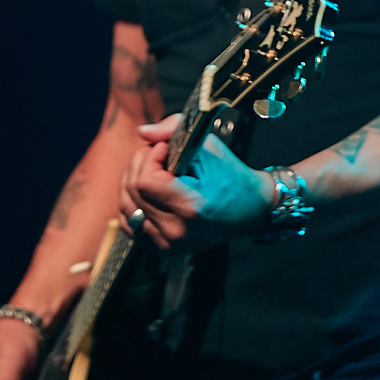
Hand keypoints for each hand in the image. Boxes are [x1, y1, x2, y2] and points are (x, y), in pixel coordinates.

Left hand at [121, 114, 277, 249]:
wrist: (253, 210)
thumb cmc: (234, 179)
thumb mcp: (210, 148)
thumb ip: (174, 131)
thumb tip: (143, 131)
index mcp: (190, 208)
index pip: (144, 180)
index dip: (150, 157)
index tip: (166, 148)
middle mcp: (175, 231)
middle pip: (132, 191)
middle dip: (140, 165)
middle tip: (160, 156)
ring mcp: (167, 243)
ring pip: (126, 206)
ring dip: (134, 183)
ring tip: (154, 172)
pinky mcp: (161, 248)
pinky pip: (130, 223)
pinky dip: (133, 204)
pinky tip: (148, 193)